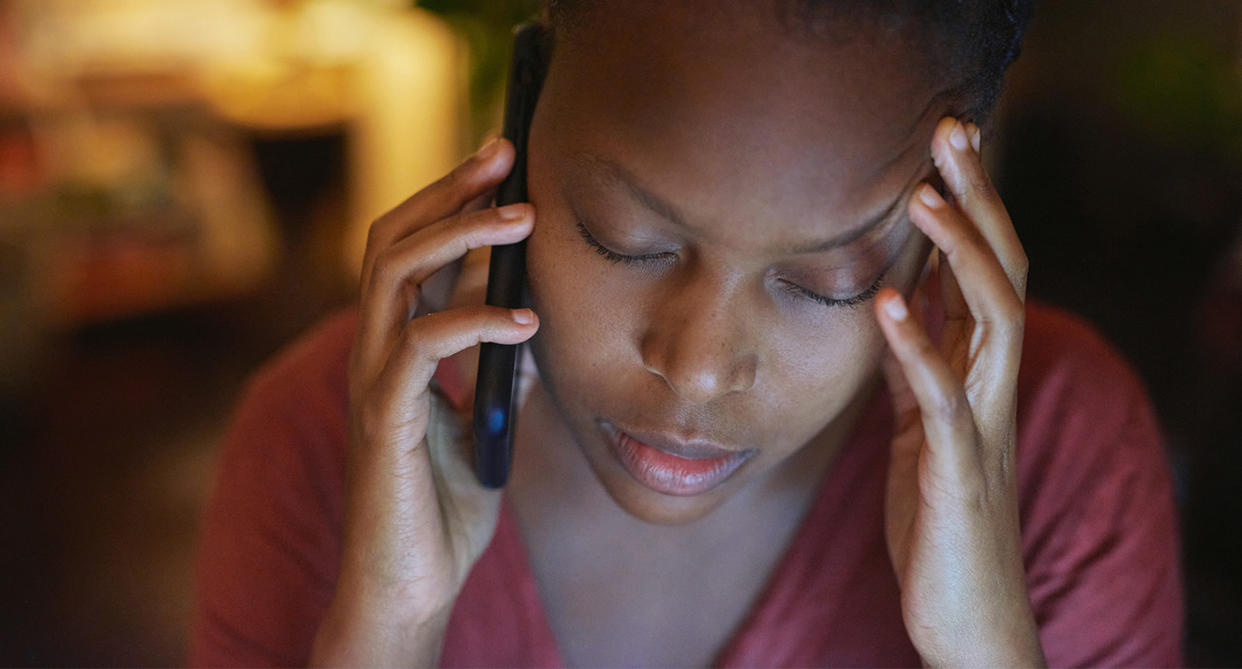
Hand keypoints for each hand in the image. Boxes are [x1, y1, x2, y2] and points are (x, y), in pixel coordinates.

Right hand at [311, 138, 539, 666]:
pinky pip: (420, 347)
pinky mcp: (384, 420)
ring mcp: (373, 382)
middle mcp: (374, 352)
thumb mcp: (487, 424)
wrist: (412, 586)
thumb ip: (499, 373)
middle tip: (503, 153)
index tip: (502, 163)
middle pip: (392, 240)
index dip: (451, 201)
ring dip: (459, 236)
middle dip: (447, 190)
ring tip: (523, 218)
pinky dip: (473, 322)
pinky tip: (526, 323)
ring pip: (395, 275)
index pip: (411, 251)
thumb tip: (528, 321)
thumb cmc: (442, 508)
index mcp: (396, 348)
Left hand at [874, 118, 1044, 666]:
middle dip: (978, 200)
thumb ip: (918, 365)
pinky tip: (889, 304)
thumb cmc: (942, 518)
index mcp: (978, 374)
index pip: (983, 271)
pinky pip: (946, 399)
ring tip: (922, 194)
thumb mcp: (922, 426)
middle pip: (1001, 272)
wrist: (966, 614)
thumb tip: (898, 302)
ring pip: (993, 320)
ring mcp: (983, 427)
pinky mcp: (961, 471)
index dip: (968, 205)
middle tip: (951, 129)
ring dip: (959, 254)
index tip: (941, 143)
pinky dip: (919, 347)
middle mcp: (992, 388)